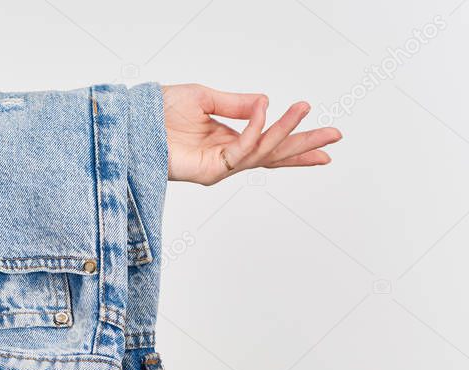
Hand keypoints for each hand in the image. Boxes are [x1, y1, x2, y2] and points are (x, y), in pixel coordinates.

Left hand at [162, 84, 341, 185]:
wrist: (132, 123)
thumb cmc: (158, 113)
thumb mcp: (206, 98)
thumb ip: (237, 104)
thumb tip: (266, 101)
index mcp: (228, 141)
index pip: (269, 145)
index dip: (296, 143)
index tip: (325, 145)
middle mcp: (227, 157)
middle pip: (274, 155)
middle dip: (305, 146)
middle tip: (335, 137)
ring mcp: (219, 167)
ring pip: (263, 152)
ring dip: (286, 130)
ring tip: (304, 110)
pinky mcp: (209, 171)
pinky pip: (242, 150)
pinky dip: (256, 129)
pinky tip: (266, 110)